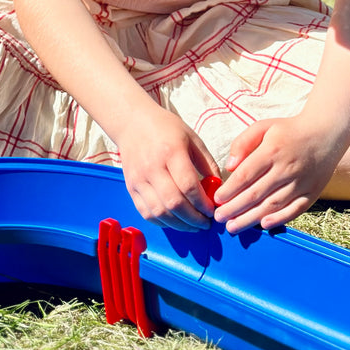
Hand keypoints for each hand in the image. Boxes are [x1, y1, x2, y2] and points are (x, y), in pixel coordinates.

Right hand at [117, 104, 218, 231]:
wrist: (132, 123)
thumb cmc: (165, 128)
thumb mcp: (192, 138)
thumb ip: (206, 163)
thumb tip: (218, 188)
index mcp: (171, 152)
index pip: (189, 186)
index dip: (203, 203)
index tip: (213, 210)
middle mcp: (153, 167)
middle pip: (174, 203)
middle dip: (193, 219)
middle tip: (206, 223)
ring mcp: (139, 179)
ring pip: (159, 212)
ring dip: (179, 225)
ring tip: (193, 226)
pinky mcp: (130, 187)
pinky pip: (146, 212)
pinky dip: (162, 222)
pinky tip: (175, 221)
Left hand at [212, 115, 346, 233]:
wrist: (326, 132)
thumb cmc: (289, 130)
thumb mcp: (264, 127)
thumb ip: (243, 143)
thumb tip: (229, 166)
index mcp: (272, 150)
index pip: (247, 174)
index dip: (230, 189)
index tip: (217, 199)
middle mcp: (287, 168)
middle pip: (256, 193)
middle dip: (235, 208)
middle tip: (219, 218)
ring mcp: (301, 182)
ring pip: (273, 204)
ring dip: (251, 218)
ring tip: (234, 226)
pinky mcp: (313, 192)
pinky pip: (295, 209)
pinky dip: (280, 219)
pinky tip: (264, 225)